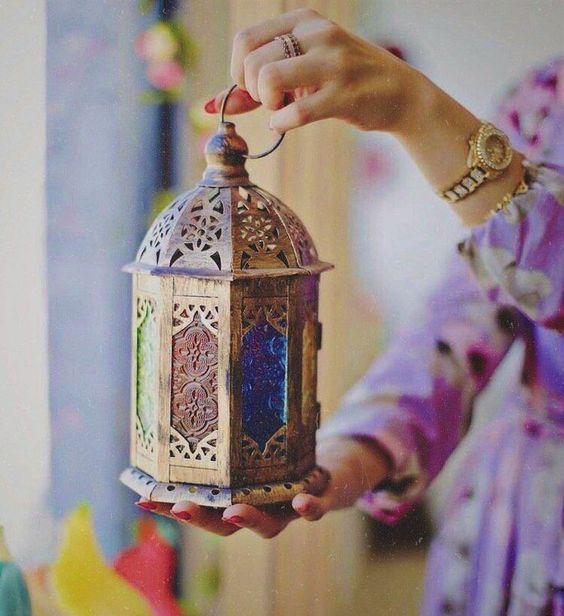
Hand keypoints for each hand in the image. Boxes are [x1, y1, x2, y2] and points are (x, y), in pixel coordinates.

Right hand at [137, 436, 389, 538]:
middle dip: (203, 518)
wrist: (335, 474)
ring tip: (233, 511)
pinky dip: (308, 508)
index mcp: (239, 499)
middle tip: (181, 506)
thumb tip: (191, 407)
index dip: (173, 507)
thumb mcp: (255, 449)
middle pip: (227, 525)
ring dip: (250, 519)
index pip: (202, 507)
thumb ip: (230, 440)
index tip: (143, 500)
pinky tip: (300, 502)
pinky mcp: (321, 500)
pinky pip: (315, 508)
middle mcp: (260, 510)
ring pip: (269, 525)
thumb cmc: (285, 460)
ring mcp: (289, 508)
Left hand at [204, 8, 427, 133]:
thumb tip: (211, 102)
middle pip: (252, 61)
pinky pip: (294, 113)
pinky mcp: (343, 94)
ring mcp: (332, 63)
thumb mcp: (303, 69)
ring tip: (282, 109)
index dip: (238, 72)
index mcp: (303, 20)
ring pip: (268, 79)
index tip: (254, 89)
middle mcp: (317, 33)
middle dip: (252, 90)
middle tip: (272, 100)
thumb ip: (258, 83)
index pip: (245, 40)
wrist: (400, 93)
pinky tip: (289, 122)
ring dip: (266, 104)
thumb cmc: (345, 81)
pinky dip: (281, 123)